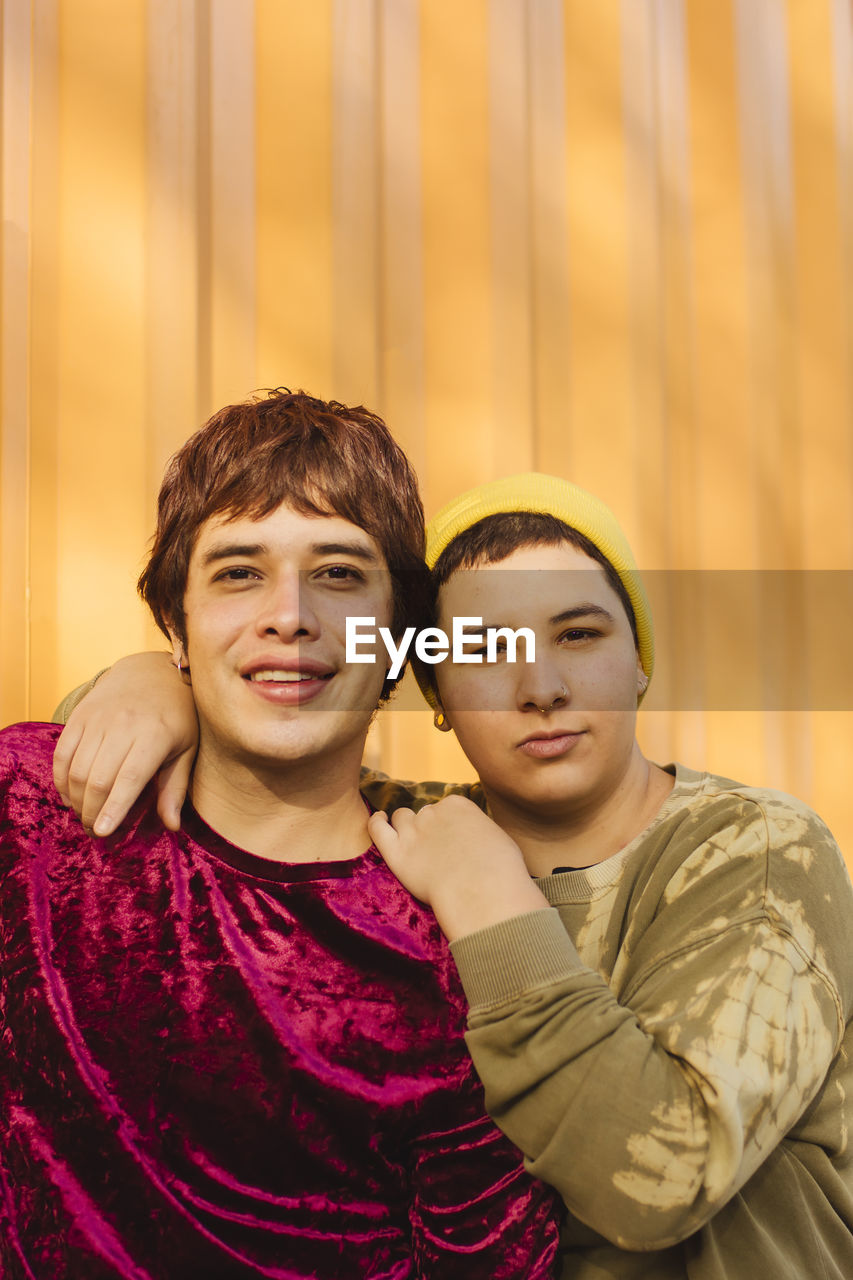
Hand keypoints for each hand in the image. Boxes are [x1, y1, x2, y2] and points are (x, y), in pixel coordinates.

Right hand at [52, 652, 198, 835]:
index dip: (114, 807)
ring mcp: (98, 719)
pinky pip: (62, 754)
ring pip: (77, 769)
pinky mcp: (80, 716)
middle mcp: (124, 725)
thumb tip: (172, 826)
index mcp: (155, 735)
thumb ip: (176, 788)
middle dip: (92, 812)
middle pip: (98, 779)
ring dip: (77, 800)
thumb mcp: (186, 749)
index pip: (130, 778)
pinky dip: (61, 780)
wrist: (151, 672)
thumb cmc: (176, 716)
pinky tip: (70, 796)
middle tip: (95, 831)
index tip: (103, 832)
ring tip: (85, 816)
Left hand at [367, 795, 548, 941]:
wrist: (484, 892)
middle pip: (425, 814)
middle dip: (429, 828)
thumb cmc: (500, 870)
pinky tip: (378, 820)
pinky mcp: (397, 854)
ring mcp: (413, 832)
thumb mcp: (498, 838)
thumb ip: (479, 831)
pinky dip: (376, 822)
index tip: (453, 839)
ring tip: (411, 840)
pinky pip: (377, 829)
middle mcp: (433, 812)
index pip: (447, 807)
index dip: (448, 823)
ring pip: (401, 818)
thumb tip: (477, 838)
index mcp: (458, 804)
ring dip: (405, 826)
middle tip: (437, 850)